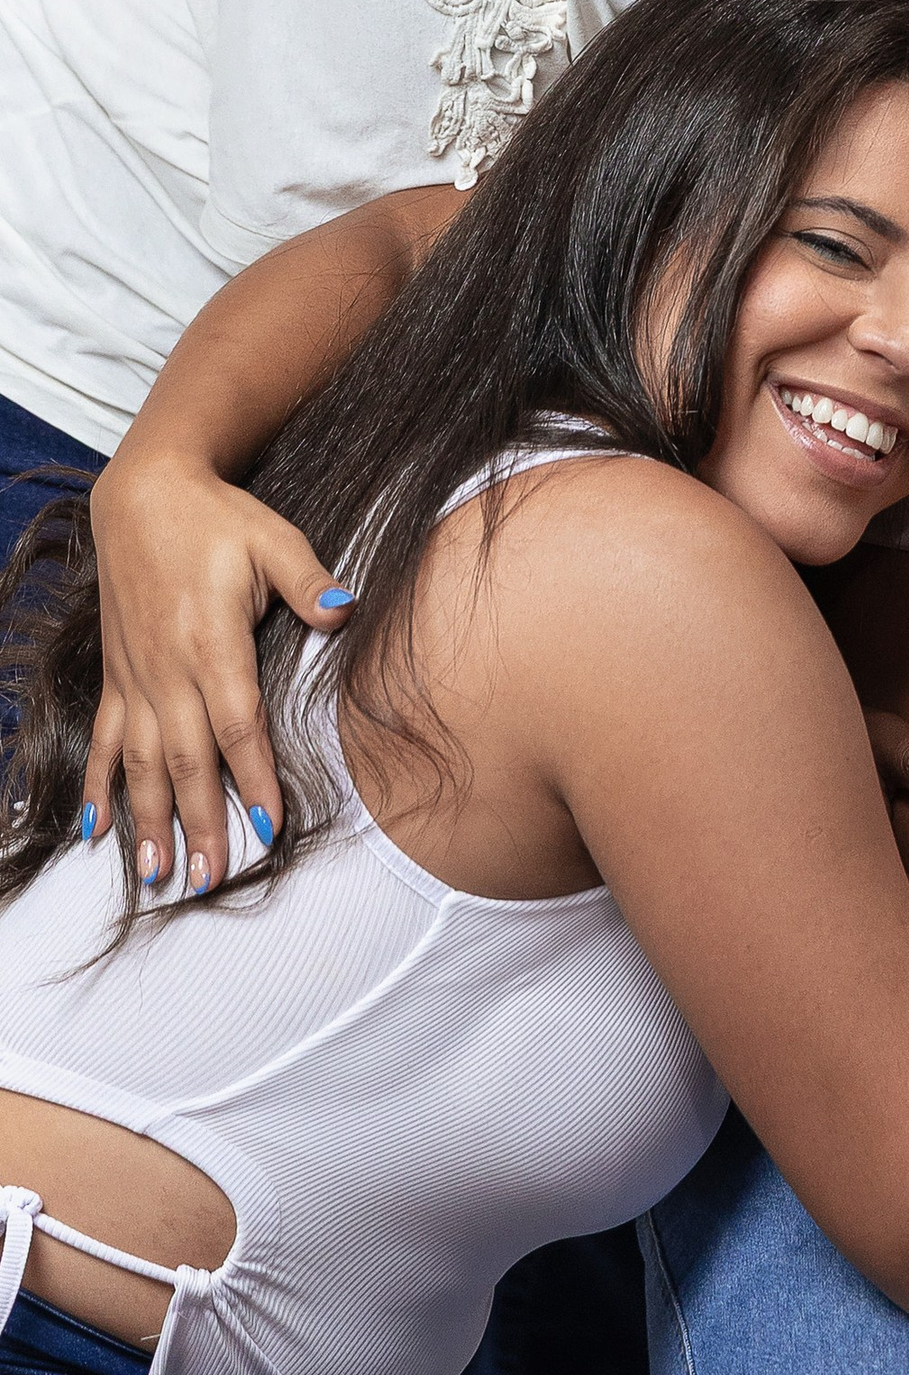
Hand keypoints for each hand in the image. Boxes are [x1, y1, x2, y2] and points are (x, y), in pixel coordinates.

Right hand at [86, 450, 349, 895]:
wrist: (144, 493)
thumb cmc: (218, 519)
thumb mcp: (274, 539)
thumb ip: (310, 581)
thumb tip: (346, 610)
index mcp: (212, 642)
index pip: (238, 725)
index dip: (253, 778)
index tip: (270, 828)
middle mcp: (167, 668)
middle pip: (186, 759)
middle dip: (200, 823)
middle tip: (208, 881)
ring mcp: (135, 675)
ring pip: (139, 762)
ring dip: (148, 821)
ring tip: (155, 876)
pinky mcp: (115, 674)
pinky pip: (103, 739)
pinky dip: (97, 787)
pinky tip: (95, 832)